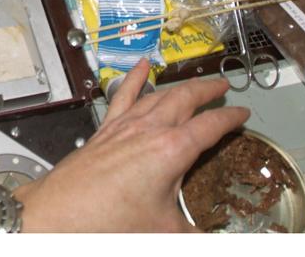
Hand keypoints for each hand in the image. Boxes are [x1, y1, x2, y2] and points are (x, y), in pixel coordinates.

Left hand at [14, 59, 250, 232]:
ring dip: (180, 86)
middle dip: (208, 90)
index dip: (231, 118)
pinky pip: (124, 94)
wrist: (62, 214)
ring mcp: (125, 125)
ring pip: (159, 94)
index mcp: (172, 150)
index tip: (242, 114)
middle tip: (223, 87)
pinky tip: (141, 66)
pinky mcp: (107, 128)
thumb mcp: (165, 231)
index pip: (211, 125)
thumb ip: (196, 234)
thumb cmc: (108, 221)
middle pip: (186, 98)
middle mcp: (149, 130)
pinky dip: (136, 78)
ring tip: (194, 82)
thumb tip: (215, 239)